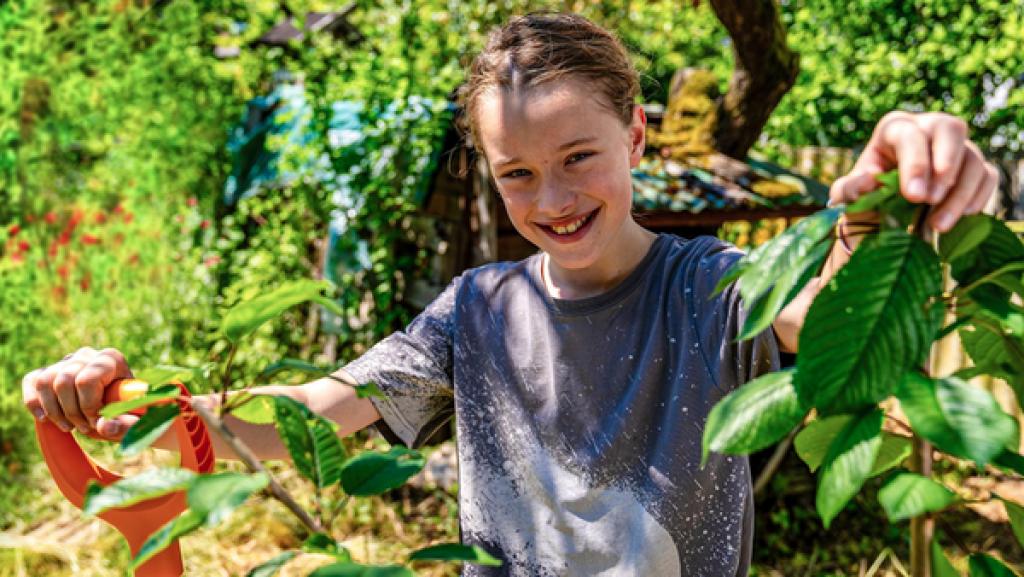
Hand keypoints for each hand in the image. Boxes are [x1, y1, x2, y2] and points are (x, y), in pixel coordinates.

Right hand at [22, 347, 136, 439]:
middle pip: (64, 381)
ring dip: (54, 411)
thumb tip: (103, 425)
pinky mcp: (51, 370)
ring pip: (45, 382)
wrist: (122, 410)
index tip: (98, 423)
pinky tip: (44, 419)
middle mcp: (88, 355)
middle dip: (72, 412)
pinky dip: (34, 402)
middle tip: (85, 428)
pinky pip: (32, 381)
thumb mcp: (138, 421)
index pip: (87, 380)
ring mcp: (67, 361)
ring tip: (70, 426)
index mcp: (111, 359)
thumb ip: (127, 424)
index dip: (89, 407)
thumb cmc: (131, 414)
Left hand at [830, 111, 998, 231]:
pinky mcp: (973, 167)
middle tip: (930, 201)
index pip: (911, 136)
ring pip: (973, 157)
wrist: (881, 214)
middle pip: (951, 129)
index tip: (913, 196)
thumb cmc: (864, 196)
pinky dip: (978, 195)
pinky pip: (988, 175)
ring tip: (939, 225)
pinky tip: (963, 216)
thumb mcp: (848, 195)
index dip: (915, 164)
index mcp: (894, 128)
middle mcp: (929, 128)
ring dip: (960, 193)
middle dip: (944, 167)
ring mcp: (955, 147)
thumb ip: (849, 189)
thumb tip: (868, 181)